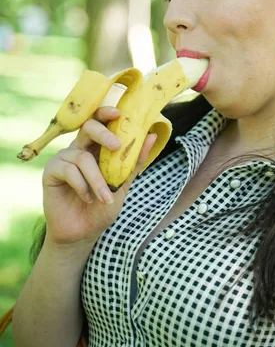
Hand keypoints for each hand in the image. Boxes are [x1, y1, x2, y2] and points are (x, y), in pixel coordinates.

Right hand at [42, 106, 156, 247]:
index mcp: (96, 148)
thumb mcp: (123, 184)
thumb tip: (151, 136)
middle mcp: (79, 148)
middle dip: (103, 133)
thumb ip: (134, 161)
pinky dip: (81, 185)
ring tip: (105, 198)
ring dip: (97, 179)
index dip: (106, 113)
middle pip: (88, 127)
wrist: (82, 234)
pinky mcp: (51, 171)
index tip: (119, 112)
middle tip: (116, 146)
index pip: (100, 122)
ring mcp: (63, 159)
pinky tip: (87, 199)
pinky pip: (68, 170)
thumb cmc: (102, 207)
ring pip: (82, 156)